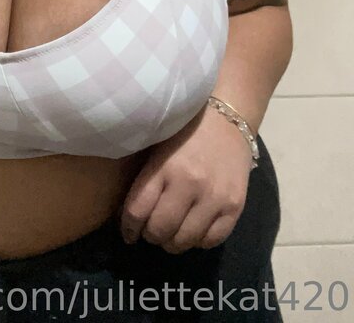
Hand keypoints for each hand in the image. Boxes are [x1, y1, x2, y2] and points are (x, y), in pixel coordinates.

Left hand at [119, 104, 252, 253]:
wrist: (229, 119)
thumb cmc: (185, 131)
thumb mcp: (158, 146)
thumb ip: (145, 177)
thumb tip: (127, 214)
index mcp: (165, 166)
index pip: (137, 210)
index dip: (128, 227)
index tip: (128, 232)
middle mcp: (190, 183)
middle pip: (160, 230)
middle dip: (150, 236)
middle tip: (151, 231)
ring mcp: (215, 196)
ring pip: (185, 240)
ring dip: (173, 243)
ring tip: (171, 234)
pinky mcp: (235, 206)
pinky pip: (212, 241)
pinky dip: (199, 242)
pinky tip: (194, 230)